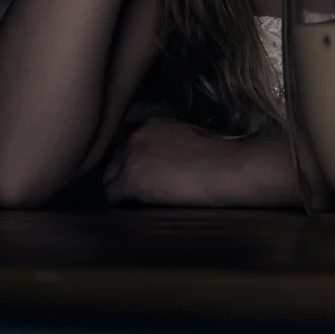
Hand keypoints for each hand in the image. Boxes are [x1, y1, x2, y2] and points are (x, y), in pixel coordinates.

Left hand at [103, 116, 245, 204]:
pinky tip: (134, 208)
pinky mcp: (130, 180)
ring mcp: (130, 158)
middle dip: (122, 174)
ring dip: (120, 189)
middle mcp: (135, 136)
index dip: (134, 161)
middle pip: (114, 159)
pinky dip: (121, 204)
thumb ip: (171, 144)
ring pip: (109, 177)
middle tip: (137, 189)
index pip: (128, 143)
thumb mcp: (190, 138)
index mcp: (152, 125)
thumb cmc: (220, 157)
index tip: (143, 172)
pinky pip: (112, 196)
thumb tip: (167, 161)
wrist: (226, 169)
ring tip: (135, 201)